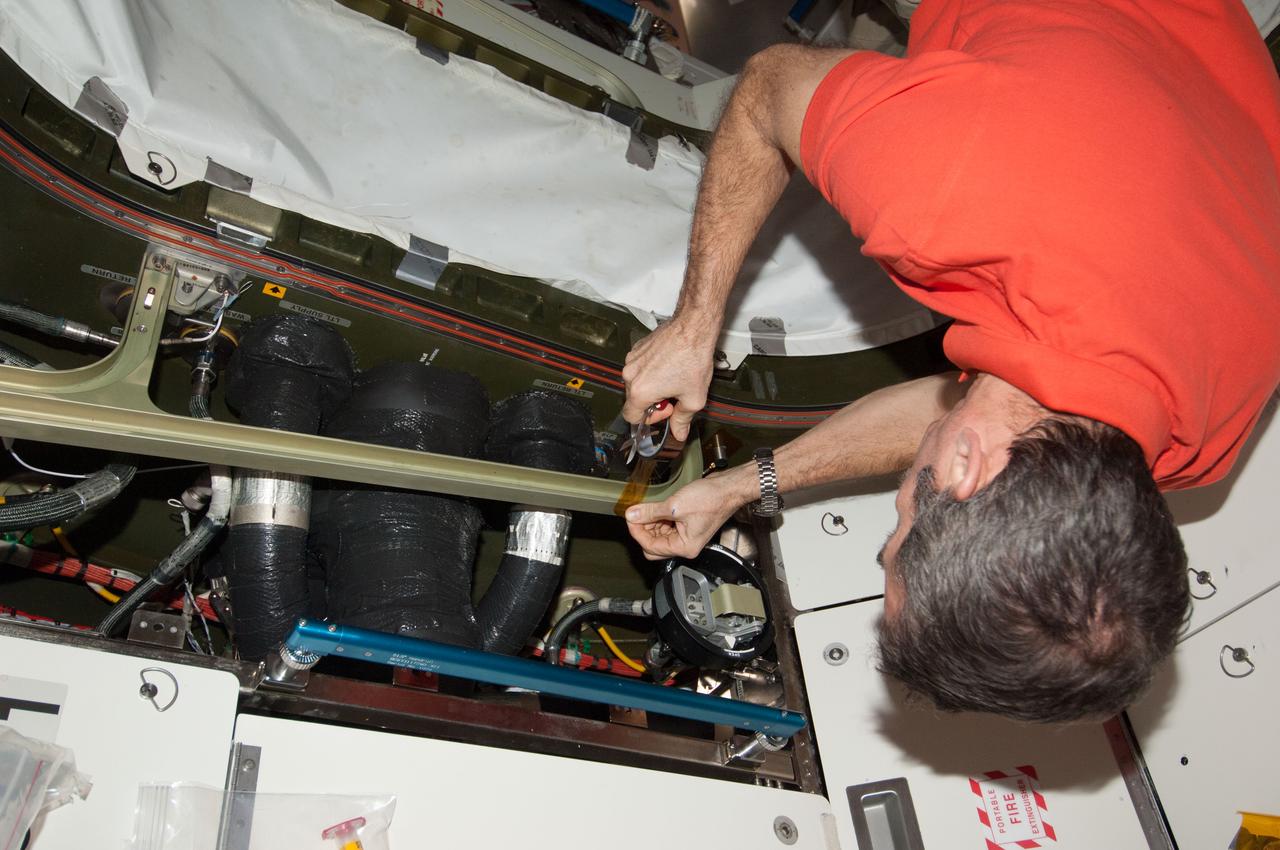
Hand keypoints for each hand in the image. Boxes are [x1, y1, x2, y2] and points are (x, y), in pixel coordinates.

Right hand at [621, 317, 715, 441]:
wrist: (693, 328)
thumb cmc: (692, 358)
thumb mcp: (694, 398)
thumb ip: (683, 420)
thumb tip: (679, 432)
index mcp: (640, 391)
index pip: (631, 417)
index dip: (650, 419)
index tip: (666, 409)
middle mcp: (630, 375)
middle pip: (635, 399)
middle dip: (654, 401)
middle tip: (674, 393)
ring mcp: (632, 360)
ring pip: (637, 383)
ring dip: (652, 385)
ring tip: (673, 377)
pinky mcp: (637, 348)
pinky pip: (639, 367)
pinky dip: (651, 371)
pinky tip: (670, 365)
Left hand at [624, 468, 753, 559]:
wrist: (728, 488)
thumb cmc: (711, 499)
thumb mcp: (675, 506)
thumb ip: (650, 512)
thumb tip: (632, 515)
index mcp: (684, 547)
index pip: (650, 547)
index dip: (637, 531)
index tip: (630, 517)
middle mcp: (686, 546)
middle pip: (653, 546)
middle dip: (643, 530)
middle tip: (636, 514)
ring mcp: (686, 536)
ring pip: (659, 537)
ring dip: (650, 524)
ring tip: (646, 509)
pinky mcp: (687, 526)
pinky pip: (667, 528)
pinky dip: (659, 520)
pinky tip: (655, 509)